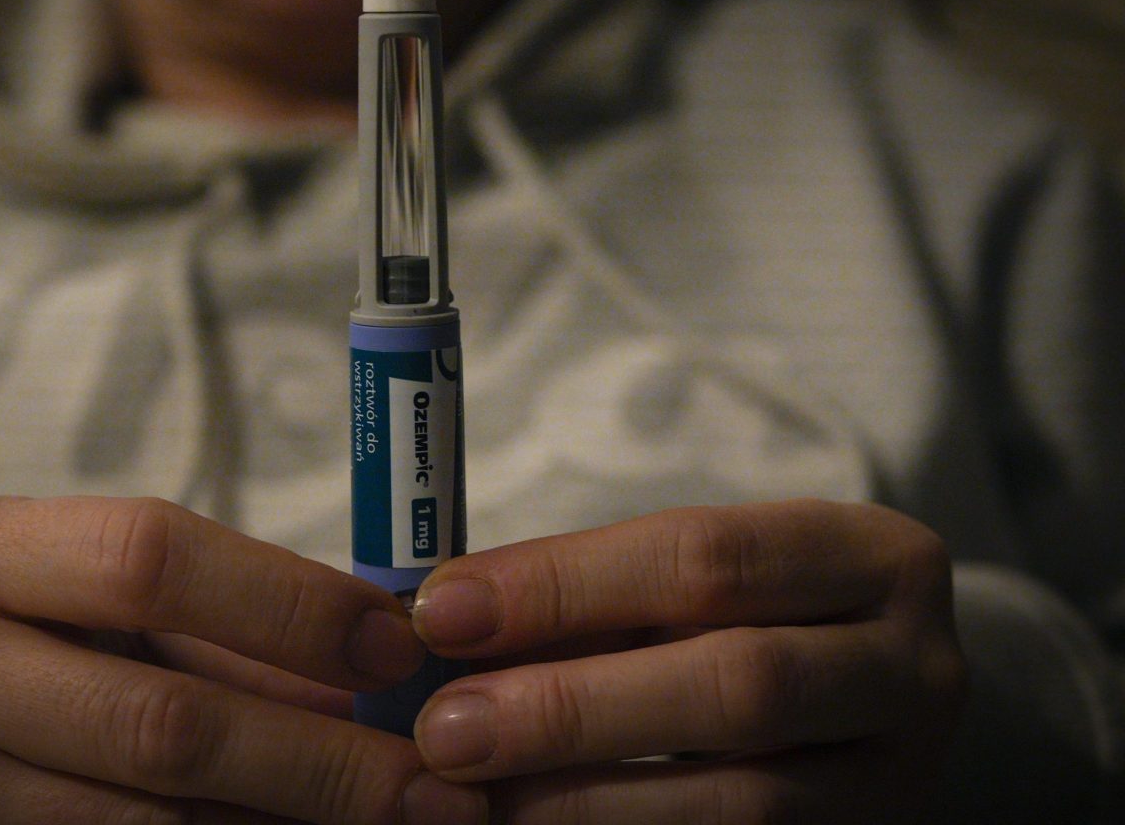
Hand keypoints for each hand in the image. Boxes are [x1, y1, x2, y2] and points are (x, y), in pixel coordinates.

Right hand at [0, 495, 487, 824]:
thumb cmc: (14, 625)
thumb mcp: (86, 586)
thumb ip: (223, 617)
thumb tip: (385, 662)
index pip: (152, 558)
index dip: (289, 605)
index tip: (396, 646)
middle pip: (159, 723)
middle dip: (316, 758)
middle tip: (430, 780)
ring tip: (395, 819)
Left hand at [409, 499, 967, 823]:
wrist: (867, 704)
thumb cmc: (748, 619)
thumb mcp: (691, 585)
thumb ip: (591, 598)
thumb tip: (444, 625)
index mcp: (871, 556)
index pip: (706, 557)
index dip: (564, 585)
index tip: (443, 612)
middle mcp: (914, 669)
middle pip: (738, 685)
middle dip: (574, 707)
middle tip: (447, 729)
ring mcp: (903, 780)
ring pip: (744, 802)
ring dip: (589, 801)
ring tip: (477, 796)